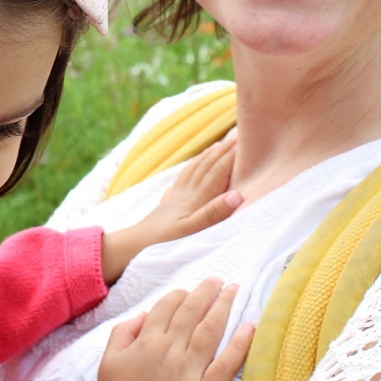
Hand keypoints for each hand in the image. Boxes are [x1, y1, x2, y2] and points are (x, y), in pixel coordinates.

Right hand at [97, 280, 253, 380]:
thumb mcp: (109, 361)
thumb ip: (123, 332)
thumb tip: (144, 314)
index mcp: (147, 342)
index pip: (167, 307)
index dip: (179, 295)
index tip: (187, 290)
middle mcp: (170, 351)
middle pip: (191, 312)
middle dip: (206, 292)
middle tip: (217, 280)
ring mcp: (190, 371)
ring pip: (210, 330)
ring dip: (223, 307)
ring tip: (233, 290)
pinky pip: (226, 365)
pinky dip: (240, 345)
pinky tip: (249, 327)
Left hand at [101, 138, 239, 283]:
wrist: (134, 245)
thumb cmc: (165, 242)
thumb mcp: (192, 232)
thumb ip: (214, 213)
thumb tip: (238, 195)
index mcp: (195, 199)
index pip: (217, 172)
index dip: (232, 156)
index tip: (245, 141)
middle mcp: (186, 193)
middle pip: (207, 166)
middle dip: (222, 151)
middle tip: (237, 135)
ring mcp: (176, 197)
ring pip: (194, 170)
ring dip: (207, 156)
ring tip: (218, 145)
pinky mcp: (168, 203)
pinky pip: (182, 180)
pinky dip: (191, 169)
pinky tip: (192, 168)